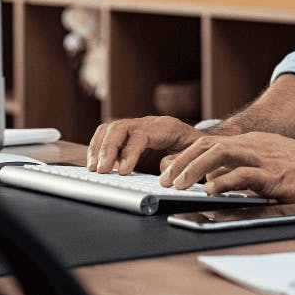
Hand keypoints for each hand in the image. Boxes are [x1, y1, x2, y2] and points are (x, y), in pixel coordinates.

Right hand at [87, 116, 203, 174]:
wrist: (201, 142)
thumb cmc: (198, 150)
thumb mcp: (195, 156)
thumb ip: (179, 162)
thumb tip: (162, 168)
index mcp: (166, 127)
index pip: (141, 134)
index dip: (130, 151)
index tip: (123, 171)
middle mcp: (148, 123)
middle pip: (120, 127)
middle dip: (108, 149)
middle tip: (101, 171)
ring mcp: (137, 127)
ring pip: (111, 129)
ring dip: (99, 148)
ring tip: (94, 169)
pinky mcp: (129, 136)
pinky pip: (108, 134)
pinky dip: (98, 147)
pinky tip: (96, 164)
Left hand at [158, 132, 294, 204]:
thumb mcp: (271, 165)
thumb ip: (244, 171)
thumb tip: (214, 182)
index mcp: (253, 142)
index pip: (210, 143)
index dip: (186, 156)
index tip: (168, 171)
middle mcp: (255, 145)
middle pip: (208, 145)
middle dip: (182, 162)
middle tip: (164, 180)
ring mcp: (264, 157)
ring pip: (220, 155)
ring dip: (194, 170)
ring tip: (178, 185)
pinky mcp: (275, 175)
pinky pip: (243, 174)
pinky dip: (223, 181)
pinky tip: (210, 191)